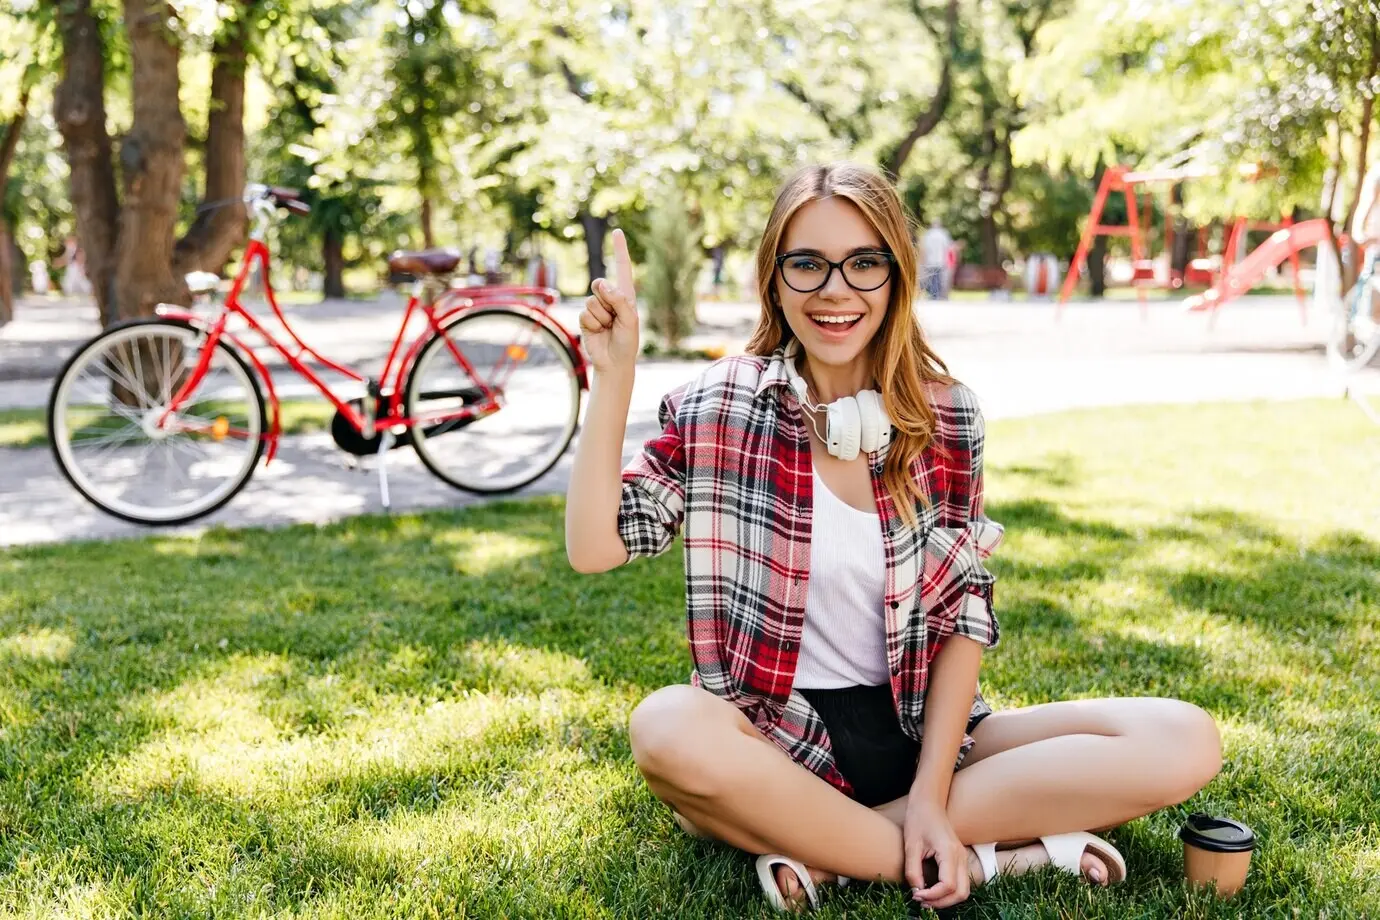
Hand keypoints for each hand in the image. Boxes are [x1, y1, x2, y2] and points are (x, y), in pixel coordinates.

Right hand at [579, 228, 639, 375]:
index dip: (620, 250)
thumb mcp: (630, 320)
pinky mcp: (585, 318)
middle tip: (614, 318)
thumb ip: (619, 301)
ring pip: (591, 301)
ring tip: (608, 328)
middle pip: (600, 284)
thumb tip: (603, 284)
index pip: (622, 268)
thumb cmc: (627, 342)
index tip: (617, 231)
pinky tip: (599, 332)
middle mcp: (610, 298)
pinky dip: (593, 324)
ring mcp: (597, 308)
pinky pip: (584, 314)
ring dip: (601, 317)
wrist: (614, 362)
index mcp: (626, 295)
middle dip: (606, 300)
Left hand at [904, 798, 970, 909]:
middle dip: (942, 902)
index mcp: (949, 851)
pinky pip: (961, 882)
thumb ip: (913, 870)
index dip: (932, 896)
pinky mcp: (960, 858)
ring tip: (926, 898)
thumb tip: (916, 891)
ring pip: (964, 890)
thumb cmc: (918, 819)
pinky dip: (949, 892)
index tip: (916, 895)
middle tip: (922, 902)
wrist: (928, 802)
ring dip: (946, 899)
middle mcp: (961, 856)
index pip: (948, 885)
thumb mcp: (911, 845)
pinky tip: (932, 890)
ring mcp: (963, 857)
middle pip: (961, 893)